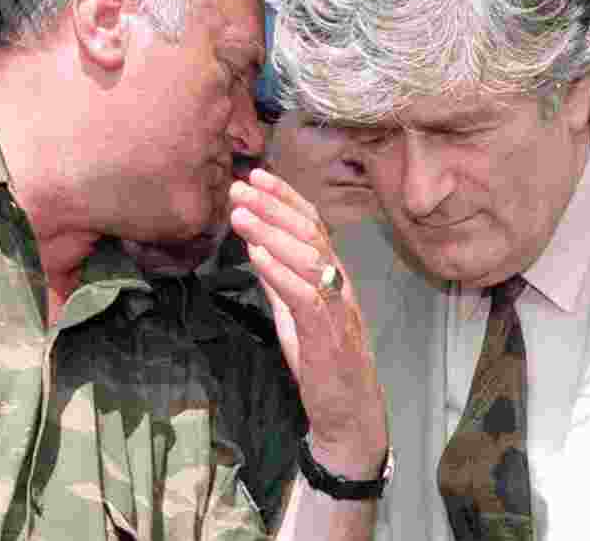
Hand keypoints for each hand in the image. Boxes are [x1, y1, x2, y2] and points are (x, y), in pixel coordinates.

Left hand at [229, 168, 387, 477]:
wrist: (350, 414)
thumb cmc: (324, 363)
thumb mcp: (296, 314)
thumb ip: (280, 281)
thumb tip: (256, 246)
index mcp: (334, 276)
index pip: (313, 224)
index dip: (286, 197)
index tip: (256, 175)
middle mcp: (340, 285)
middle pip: (310, 234)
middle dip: (273, 206)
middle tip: (239, 187)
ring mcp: (337, 309)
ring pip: (310, 259)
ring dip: (272, 232)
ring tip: (240, 213)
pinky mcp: (327, 336)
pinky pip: (306, 297)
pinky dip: (280, 273)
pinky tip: (256, 256)